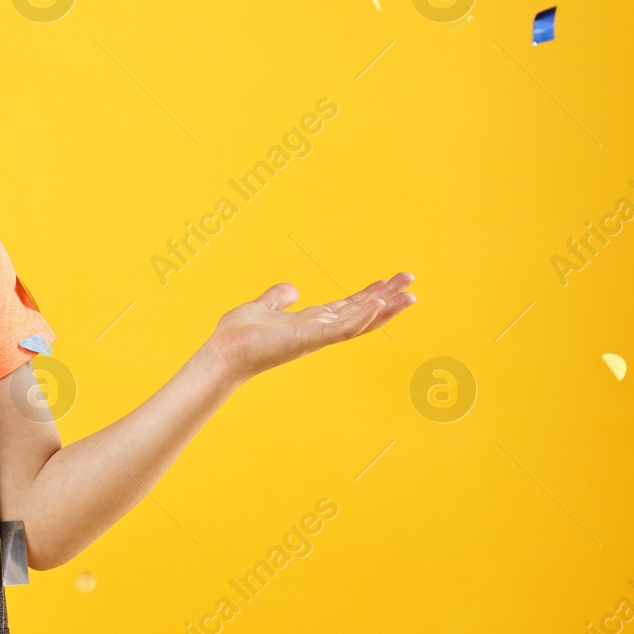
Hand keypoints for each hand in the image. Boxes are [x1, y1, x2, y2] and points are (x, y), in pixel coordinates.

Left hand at [204, 272, 416, 383]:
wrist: (223, 352)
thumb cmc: (239, 336)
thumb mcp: (261, 307)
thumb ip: (277, 298)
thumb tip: (292, 289)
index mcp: (311, 323)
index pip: (347, 307)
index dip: (368, 295)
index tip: (389, 281)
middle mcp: (319, 331)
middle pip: (361, 312)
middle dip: (387, 297)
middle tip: (410, 281)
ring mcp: (317, 336)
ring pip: (359, 321)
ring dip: (385, 308)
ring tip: (409, 294)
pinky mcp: (309, 339)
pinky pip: (342, 328)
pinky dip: (362, 316)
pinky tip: (380, 304)